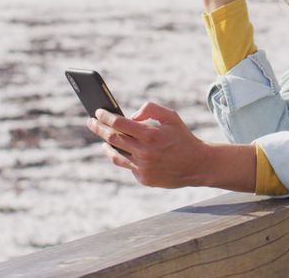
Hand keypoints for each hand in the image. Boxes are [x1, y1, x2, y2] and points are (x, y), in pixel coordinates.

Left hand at [86, 102, 207, 188]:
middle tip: (91, 122)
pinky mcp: (143, 179)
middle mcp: (145, 152)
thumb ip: (150, 109)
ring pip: (115, 154)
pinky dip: (124, 156)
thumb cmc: (182, 137)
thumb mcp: (171, 116)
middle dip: (98, 128)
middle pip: (112, 138)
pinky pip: (128, 165)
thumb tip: (130, 116)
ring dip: (106, 144)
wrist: (197, 165)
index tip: (97, 111)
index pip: (119, 124)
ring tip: (102, 138)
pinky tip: (122, 150)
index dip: (105, 117)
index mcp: (151, 135)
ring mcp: (143, 168)